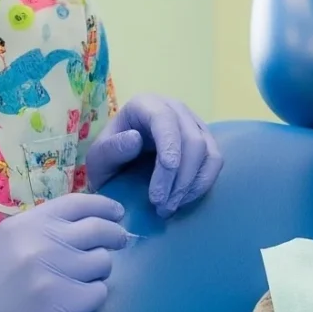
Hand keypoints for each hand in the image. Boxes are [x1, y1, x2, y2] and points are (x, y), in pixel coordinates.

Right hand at [0, 192, 131, 311]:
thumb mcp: (1, 244)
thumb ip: (36, 231)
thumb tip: (79, 226)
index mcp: (25, 224)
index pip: (77, 203)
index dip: (103, 207)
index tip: (116, 214)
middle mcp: (43, 243)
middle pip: (99, 230)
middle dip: (115, 235)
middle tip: (120, 242)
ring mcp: (56, 274)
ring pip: (103, 263)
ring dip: (99, 271)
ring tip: (82, 280)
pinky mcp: (65, 304)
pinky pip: (99, 292)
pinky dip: (92, 296)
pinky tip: (76, 301)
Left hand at [84, 94, 222, 217]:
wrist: (120, 167)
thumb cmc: (108, 160)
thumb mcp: (98, 158)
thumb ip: (111, 150)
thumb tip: (135, 139)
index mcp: (145, 104)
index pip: (164, 120)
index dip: (170, 147)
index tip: (166, 176)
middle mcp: (174, 108)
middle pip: (192, 139)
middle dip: (179, 178)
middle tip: (161, 206)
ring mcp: (193, 124)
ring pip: (208, 152)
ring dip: (191, 185)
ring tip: (170, 207)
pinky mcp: (205, 143)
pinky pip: (215, 162)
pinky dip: (202, 185)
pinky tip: (182, 200)